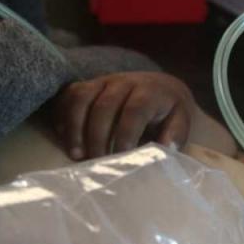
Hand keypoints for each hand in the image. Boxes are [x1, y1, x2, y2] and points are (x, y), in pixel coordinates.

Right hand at [54, 72, 195, 160]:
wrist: (159, 86)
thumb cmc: (168, 111)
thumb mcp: (180, 120)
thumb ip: (176, 134)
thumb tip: (168, 147)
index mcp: (149, 91)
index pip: (134, 110)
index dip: (126, 133)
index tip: (121, 155)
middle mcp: (124, 82)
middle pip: (104, 106)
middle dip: (98, 136)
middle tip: (97, 161)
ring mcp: (103, 81)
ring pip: (82, 98)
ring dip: (75, 127)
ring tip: (77, 155)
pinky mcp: (88, 85)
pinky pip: (69, 96)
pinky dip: (63, 116)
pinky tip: (64, 139)